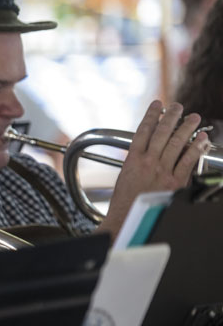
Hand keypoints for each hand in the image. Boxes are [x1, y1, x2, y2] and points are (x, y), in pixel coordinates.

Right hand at [101, 100, 209, 234]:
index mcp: (132, 160)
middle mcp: (147, 163)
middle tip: (178, 106)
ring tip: (193, 117)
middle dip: (171, 117)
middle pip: (161, 133)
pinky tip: (201, 139)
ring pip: (176, 143)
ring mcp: (162, 171)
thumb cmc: (125, 202)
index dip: (151, 116)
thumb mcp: (125, 177)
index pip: (143, 131)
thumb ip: (137, 162)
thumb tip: (147, 150)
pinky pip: (188, 161)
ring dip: (186, 128)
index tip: (157, 105)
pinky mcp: (175, 182)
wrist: (128, 220)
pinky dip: (196, 148)